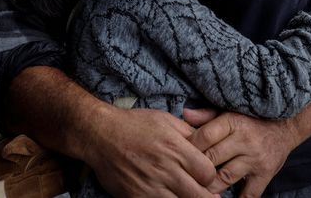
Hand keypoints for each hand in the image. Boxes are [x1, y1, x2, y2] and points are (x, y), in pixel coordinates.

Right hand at [83, 106, 218, 197]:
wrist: (100, 135)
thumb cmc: (133, 125)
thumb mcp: (166, 120)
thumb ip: (189, 133)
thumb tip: (207, 144)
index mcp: (175, 148)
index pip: (208, 173)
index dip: (210, 176)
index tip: (206, 176)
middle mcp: (165, 169)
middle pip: (199, 195)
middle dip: (205, 195)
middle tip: (205, 193)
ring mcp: (150, 186)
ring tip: (187, 194)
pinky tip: (169, 196)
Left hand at [187, 111, 299, 197]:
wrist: (286, 126)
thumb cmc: (251, 119)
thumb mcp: (230, 112)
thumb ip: (207, 115)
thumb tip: (184, 114)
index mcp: (233, 122)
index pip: (204, 136)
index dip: (188, 147)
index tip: (179, 154)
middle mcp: (244, 140)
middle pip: (211, 158)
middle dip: (196, 168)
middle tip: (184, 174)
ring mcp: (255, 159)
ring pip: (224, 178)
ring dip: (209, 186)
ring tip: (199, 187)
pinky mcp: (264, 174)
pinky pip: (248, 194)